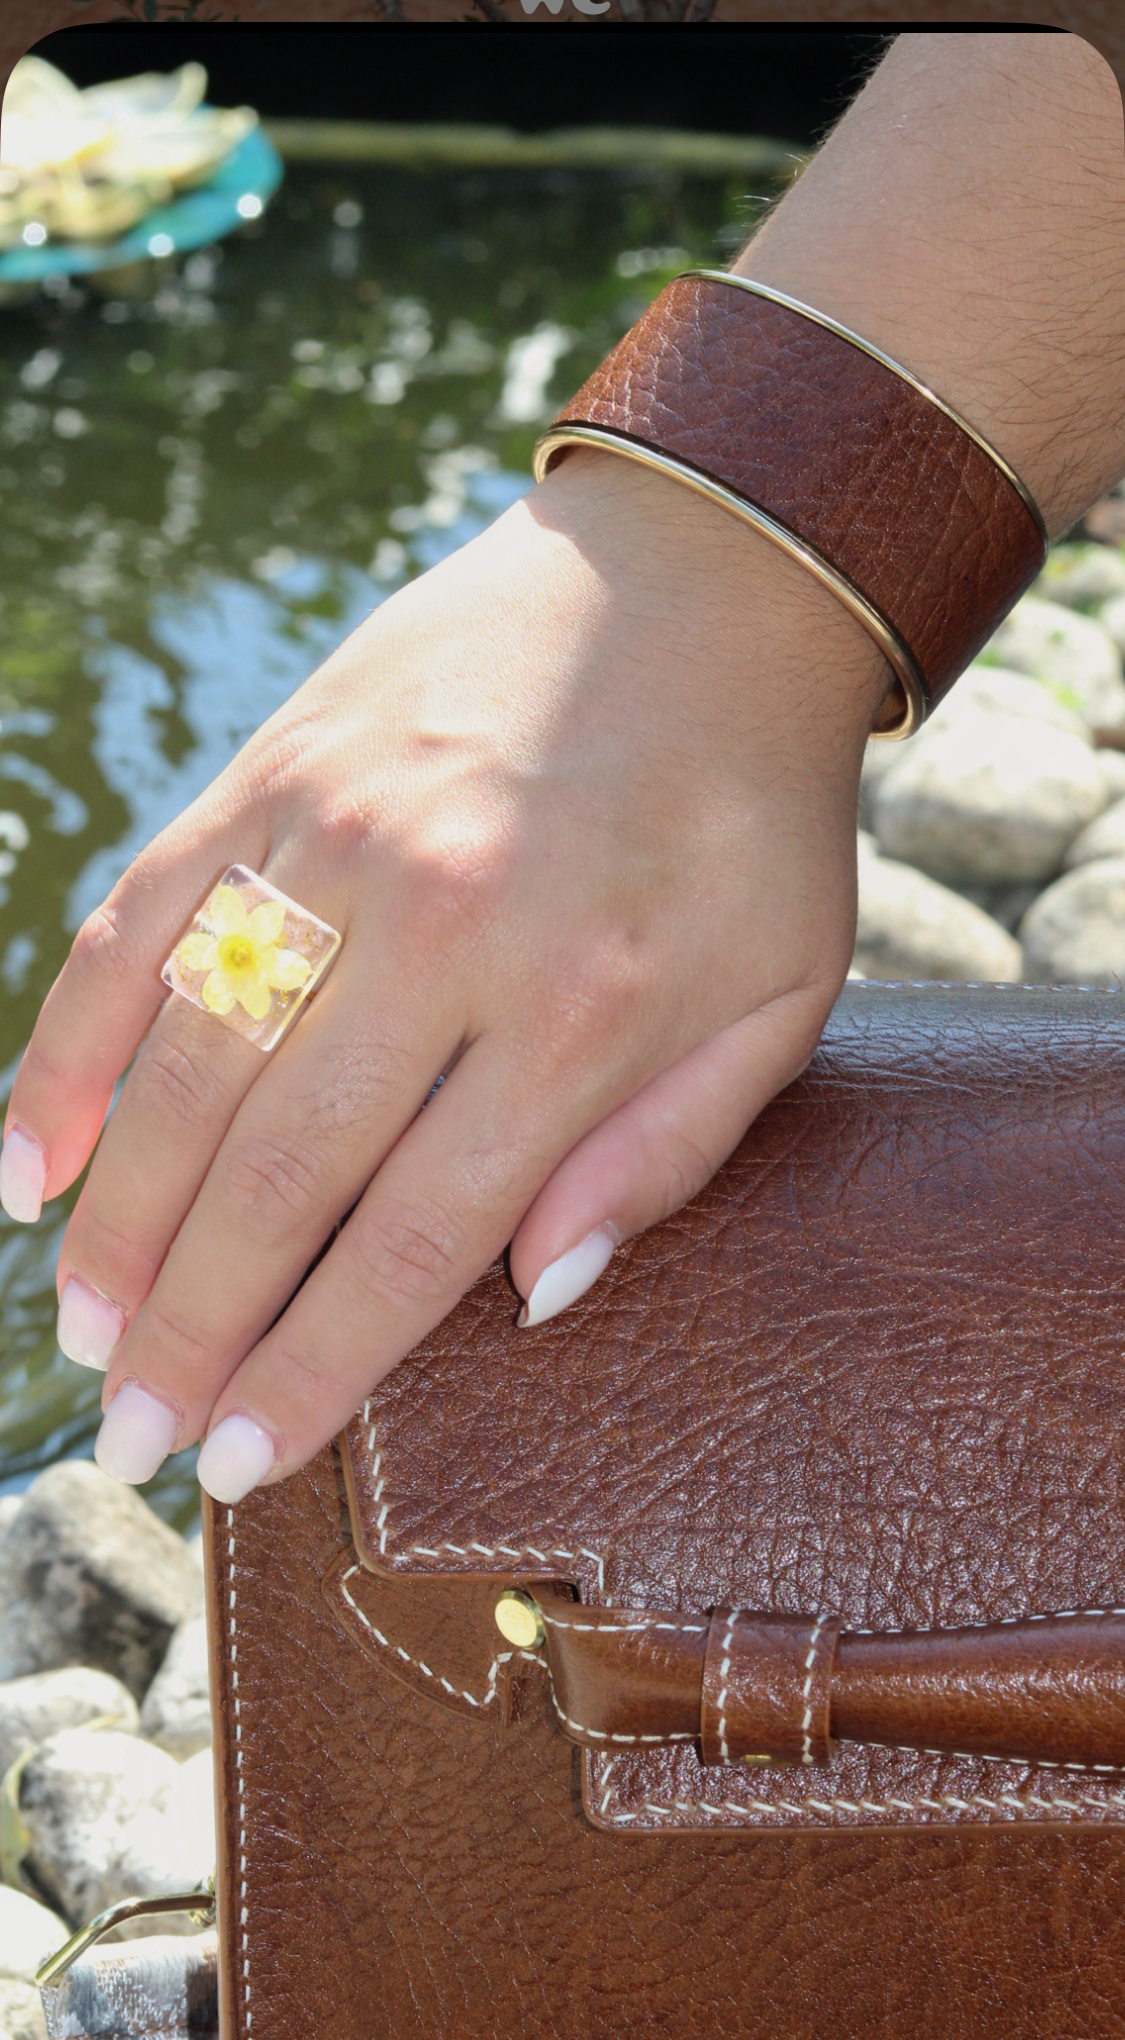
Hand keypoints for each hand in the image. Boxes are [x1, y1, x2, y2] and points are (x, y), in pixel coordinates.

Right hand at [2, 449, 886, 1499]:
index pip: (413, 1236)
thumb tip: (538, 1295)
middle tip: (129, 1436)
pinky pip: (141, 925)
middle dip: (191, 1328)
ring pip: (189, 1065)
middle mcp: (440, 922)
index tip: (241, 1462)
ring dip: (121, 1220)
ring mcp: (336, 835)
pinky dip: (71, 1048)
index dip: (316, 1365)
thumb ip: (667, 1152)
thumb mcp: (781, 995)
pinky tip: (29, 1161)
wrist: (704, 577)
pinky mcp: (271, 770)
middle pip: (279, 1173)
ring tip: (81, 1332)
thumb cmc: (750, 814)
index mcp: (578, 1002)